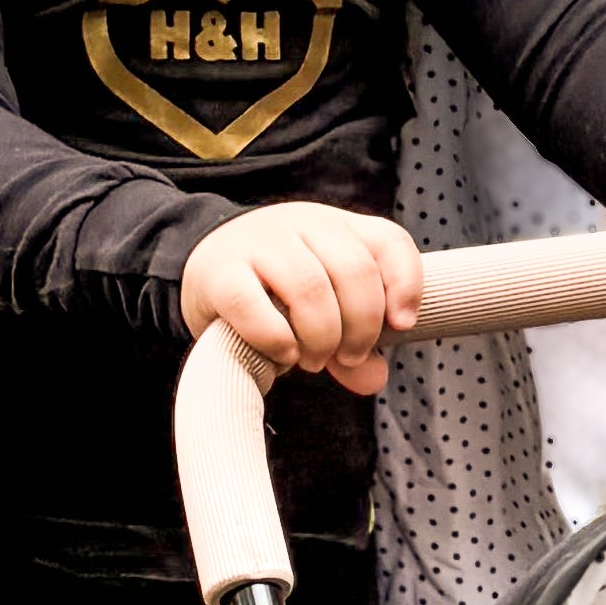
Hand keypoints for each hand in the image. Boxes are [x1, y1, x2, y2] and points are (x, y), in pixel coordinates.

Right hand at [178, 201, 422, 391]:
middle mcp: (301, 224)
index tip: (402, 326)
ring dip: (323, 337)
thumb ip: (352, 340)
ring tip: (315, 361)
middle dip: (362, 326)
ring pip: (310, 288)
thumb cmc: (273, 290)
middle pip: (354, 270)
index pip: (388, 241)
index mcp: (336, 226)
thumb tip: (373, 379)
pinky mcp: (220, 272)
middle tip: (349, 357)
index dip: (406, 284)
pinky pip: (254, 306)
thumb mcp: (322, 306)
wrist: (199, 266)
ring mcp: (258, 244)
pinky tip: (284, 355)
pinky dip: (277, 340)